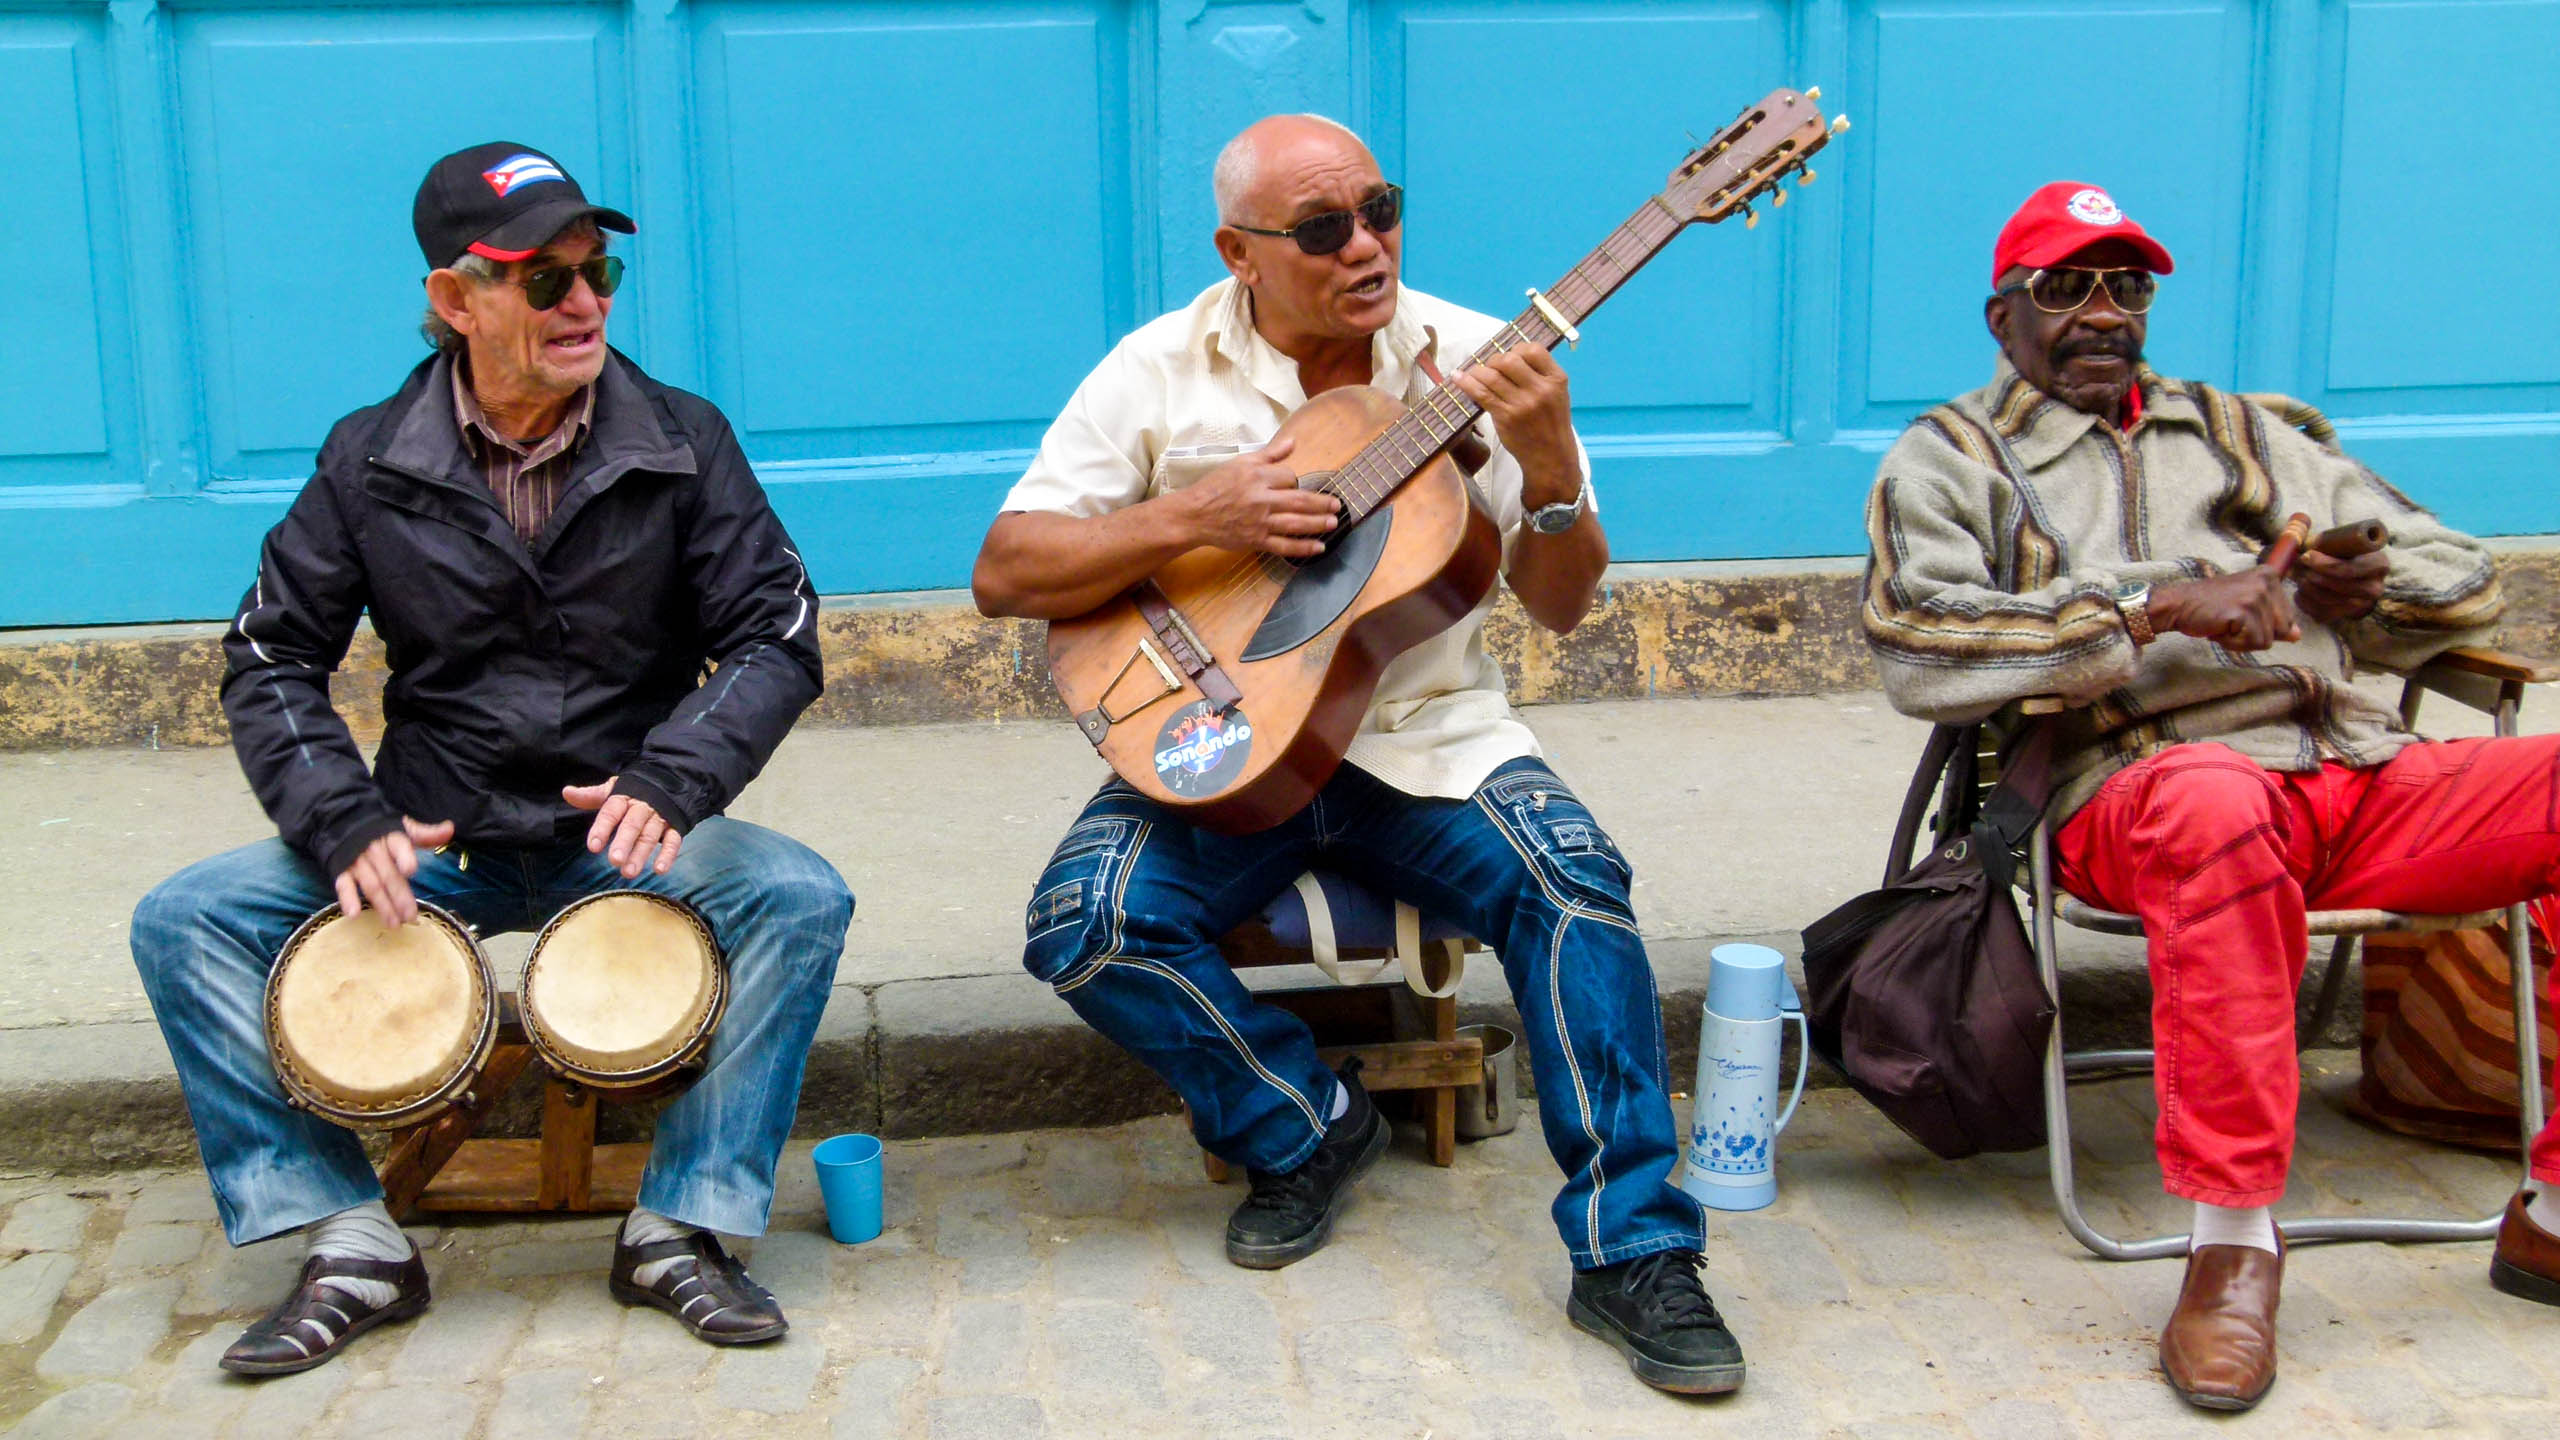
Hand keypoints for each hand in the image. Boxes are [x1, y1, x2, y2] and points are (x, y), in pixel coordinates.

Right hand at [334, 817, 455, 929]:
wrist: (347, 825)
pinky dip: (348, 898)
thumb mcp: (406, 829)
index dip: (404, 857)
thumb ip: (427, 834)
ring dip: (382, 905)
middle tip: (410, 917)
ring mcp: (358, 862)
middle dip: (399, 896)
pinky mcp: (343, 871)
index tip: (410, 870)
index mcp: (392, 839)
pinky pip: (344, 885)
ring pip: (371, 884)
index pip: (399, 846)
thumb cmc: (384, 833)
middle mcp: (374, 851)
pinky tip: (354, 914)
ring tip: (393, 923)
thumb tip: (449, 829)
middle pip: (389, 875)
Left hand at [564, 778, 683, 877]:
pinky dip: (668, 854)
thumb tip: (566, 792)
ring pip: (650, 836)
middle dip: (624, 843)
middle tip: (614, 861)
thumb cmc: (635, 791)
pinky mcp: (676, 826)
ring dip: (641, 854)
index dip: (602, 828)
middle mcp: (643, 807)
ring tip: (629, 872)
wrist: (671, 780)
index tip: (593, 847)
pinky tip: (659, 869)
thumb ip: (591, 795)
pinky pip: (674, 840)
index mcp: (625, 798)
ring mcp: (660, 817)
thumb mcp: (613, 789)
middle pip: (632, 825)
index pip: (611, 812)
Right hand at [1175, 435, 1337, 558]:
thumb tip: (1292, 441)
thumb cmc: (1215, 487)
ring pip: (1296, 523)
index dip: (1296, 481)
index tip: (1295, 486)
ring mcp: (1260, 522)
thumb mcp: (1240, 463)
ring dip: (1318, 524)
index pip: (1289, 477)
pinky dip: (1303, 548)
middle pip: (1300, 501)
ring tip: (1333, 523)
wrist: (1194, 514)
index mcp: (1258, 476)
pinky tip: (1318, 547)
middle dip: (1321, 504)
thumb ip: (1269, 454)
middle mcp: (1261, 498)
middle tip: (1337, 505)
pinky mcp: (1256, 540)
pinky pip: (1284, 545)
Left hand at [1448, 347, 1578, 504]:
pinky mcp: (1506, 417)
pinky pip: (1481, 393)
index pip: (1533, 349)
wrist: (1551, 457)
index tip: (1510, 357)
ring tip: (1475, 374)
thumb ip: (1539, 375)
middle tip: (1491, 369)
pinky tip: (1459, 377)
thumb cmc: (1551, 424)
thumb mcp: (1557, 395)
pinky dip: (1466, 382)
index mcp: (1557, 379)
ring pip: (1492, 375)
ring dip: (1478, 371)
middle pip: (1509, 359)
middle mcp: (1541, 389)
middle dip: (1495, 360)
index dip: (1517, 349)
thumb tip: (1506, 356)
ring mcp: (1523, 404)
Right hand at [2149, 569, 2301, 651]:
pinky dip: (2234, 643)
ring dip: (2242, 640)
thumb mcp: (2246, 605)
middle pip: (2281, 630)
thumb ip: (2273, 617)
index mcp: (2270, 576)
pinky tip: (2219, 629)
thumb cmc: (2209, 605)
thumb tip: (2297, 635)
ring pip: (2267, 639)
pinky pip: (2253, 643)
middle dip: (2256, 634)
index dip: (2263, 625)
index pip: (2287, 618)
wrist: (2178, 604)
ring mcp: (2255, 596)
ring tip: (2224, 624)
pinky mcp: (2244, 612)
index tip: (2239, 613)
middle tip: (2231, 621)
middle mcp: (2266, 582)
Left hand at [2292, 547, 2388, 624]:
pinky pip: (2320, 613)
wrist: (2351, 576)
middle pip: (2339, 586)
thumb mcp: (2341, 543)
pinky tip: (2301, 590)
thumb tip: (2298, 549)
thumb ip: (2323, 543)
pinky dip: (2305, 601)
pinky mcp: (2345, 615)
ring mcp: (2362, 604)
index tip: (2306, 557)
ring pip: (2327, 600)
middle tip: (2299, 567)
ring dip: (2307, 588)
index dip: (2325, 565)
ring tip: (2299, 576)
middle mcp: (2375, 587)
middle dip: (2314, 576)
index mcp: (2378, 564)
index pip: (2350, 568)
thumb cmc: (2344, 554)